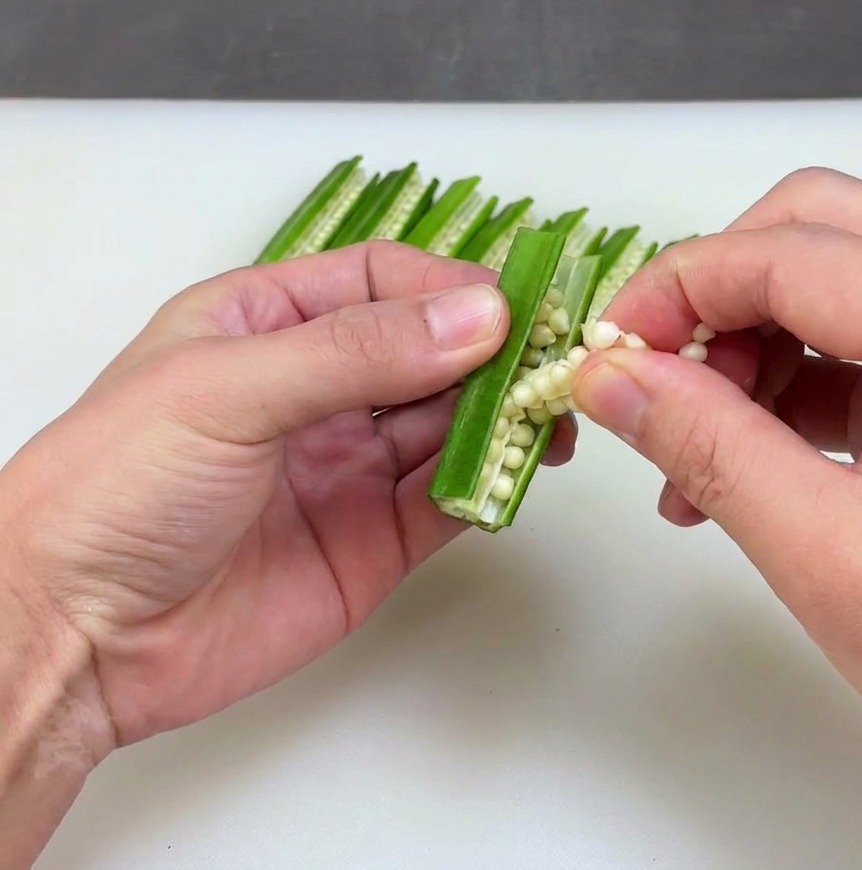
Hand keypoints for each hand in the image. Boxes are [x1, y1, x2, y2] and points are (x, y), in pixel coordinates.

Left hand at [1, 241, 575, 751]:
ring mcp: (350, 467)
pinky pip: (448, 499)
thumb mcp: (229, 388)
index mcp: (267, 326)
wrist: (80, 637)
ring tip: (551, 413)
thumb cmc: (119, 484)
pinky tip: (517, 470)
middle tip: (552, 359)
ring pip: (450, 424)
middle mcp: (318, 391)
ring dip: (502, 416)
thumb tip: (478, 317)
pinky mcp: (375, 540)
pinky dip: (489, 483)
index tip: (510, 304)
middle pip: (429, 352)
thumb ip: (357, 352)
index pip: (381, 282)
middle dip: (492, 352)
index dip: (448, 286)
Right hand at [574, 168, 861, 774]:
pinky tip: (751, 454)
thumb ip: (711, 451)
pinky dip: (795, 379)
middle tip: (657, 380)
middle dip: (715, 300)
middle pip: (814, 229)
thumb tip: (613, 382)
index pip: (782, 252)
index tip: (607, 354)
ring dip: (750, 346)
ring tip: (695, 447)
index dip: (673, 293)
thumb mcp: (835, 557)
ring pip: (836, 279)